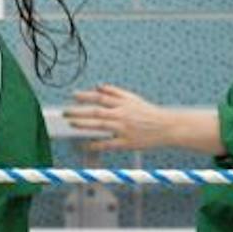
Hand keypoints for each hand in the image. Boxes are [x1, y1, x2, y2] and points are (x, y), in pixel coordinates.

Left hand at [66, 85, 217, 152]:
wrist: (167, 127)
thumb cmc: (148, 112)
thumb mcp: (133, 98)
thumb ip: (114, 92)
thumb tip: (97, 86)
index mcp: (123, 103)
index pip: (101, 98)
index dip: (86, 96)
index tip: (73, 96)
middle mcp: (122, 115)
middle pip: (97, 112)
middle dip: (79, 111)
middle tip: (65, 112)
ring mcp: (124, 129)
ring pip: (100, 126)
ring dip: (84, 125)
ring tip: (71, 123)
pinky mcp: (127, 143)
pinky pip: (107, 145)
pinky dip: (95, 145)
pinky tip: (84, 145)